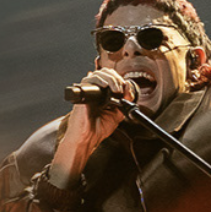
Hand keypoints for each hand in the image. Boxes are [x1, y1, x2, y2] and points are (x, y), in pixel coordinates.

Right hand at [48, 69, 135, 187]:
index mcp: (103, 95)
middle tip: (120, 89)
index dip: (119, 80)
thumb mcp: (118, 113)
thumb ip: (125, 100)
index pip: (111, 78)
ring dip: (110, 78)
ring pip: (98, 74)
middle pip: (105, 73)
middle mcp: (95, 92)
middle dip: (116, 78)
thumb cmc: (98, 129)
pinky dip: (99, 80)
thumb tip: (128, 86)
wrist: (88, 138)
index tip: (125, 87)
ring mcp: (88, 92)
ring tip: (115, 89)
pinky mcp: (82, 94)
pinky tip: (105, 86)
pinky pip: (89, 80)